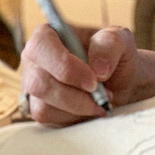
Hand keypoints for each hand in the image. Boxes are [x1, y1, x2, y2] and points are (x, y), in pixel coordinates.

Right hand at [20, 23, 137, 125]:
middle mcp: (35, 59)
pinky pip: (49, 120)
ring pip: (42, 106)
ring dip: (78, 108)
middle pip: (39, 82)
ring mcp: (33, 85)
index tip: (93, 80)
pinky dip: (74, 118)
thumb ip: (110, 44)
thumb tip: (98, 69)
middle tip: (102, 94)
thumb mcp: (120, 39)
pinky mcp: (39, 108)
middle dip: (74, 95)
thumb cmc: (113, 56)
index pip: (41, 46)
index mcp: (48, 34)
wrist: (119, 81)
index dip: (64, 66)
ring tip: (100, 100)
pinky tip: (89, 108)